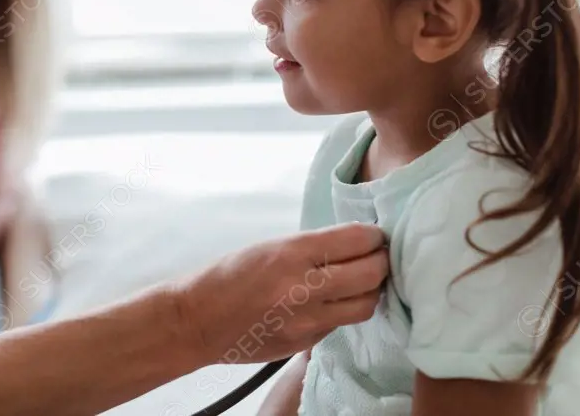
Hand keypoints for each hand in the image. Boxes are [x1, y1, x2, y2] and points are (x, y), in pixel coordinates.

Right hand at [174, 222, 388, 366]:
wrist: (198, 320)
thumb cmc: (227, 275)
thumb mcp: (268, 248)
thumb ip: (311, 249)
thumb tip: (352, 246)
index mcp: (291, 254)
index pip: (356, 241)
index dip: (373, 236)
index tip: (374, 236)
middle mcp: (303, 288)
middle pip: (371, 274)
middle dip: (381, 262)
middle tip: (378, 256)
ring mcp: (307, 320)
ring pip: (365, 305)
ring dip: (371, 290)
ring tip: (364, 280)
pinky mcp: (306, 343)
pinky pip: (341, 323)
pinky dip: (345, 309)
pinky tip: (334, 300)